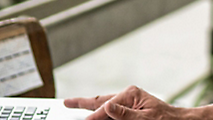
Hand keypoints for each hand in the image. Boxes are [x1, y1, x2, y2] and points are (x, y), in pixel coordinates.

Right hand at [64, 86, 185, 119]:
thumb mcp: (145, 119)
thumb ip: (125, 114)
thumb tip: (108, 106)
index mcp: (131, 94)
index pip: (105, 107)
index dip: (92, 116)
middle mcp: (129, 95)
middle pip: (101, 101)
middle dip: (83, 103)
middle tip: (67, 102)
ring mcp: (129, 101)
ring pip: (105, 105)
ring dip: (92, 107)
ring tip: (76, 104)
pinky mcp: (131, 108)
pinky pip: (112, 111)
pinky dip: (102, 112)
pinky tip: (97, 113)